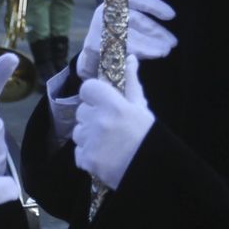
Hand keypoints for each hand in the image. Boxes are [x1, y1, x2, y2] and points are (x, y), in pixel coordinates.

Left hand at [73, 56, 153, 189]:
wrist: (151, 169)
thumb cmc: (147, 135)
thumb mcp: (140, 106)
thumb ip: (131, 82)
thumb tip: (129, 58)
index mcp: (113, 104)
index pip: (87, 89)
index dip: (93, 96)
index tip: (102, 103)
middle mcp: (98, 121)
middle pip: (81, 111)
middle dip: (91, 118)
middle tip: (109, 127)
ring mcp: (90, 141)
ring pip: (78, 133)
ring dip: (88, 137)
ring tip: (106, 144)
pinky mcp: (86, 160)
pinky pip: (78, 153)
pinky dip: (87, 156)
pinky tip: (103, 157)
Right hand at [78, 0, 176, 80]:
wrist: (90, 57)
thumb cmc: (116, 38)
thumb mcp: (129, 25)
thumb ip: (144, 26)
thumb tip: (167, 38)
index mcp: (116, 2)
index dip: (155, 5)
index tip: (172, 16)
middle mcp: (106, 11)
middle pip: (137, 19)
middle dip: (157, 31)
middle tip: (172, 43)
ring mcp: (99, 27)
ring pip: (130, 35)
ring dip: (150, 44)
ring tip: (165, 51)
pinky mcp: (94, 44)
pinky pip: (120, 48)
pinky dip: (138, 52)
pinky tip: (152, 55)